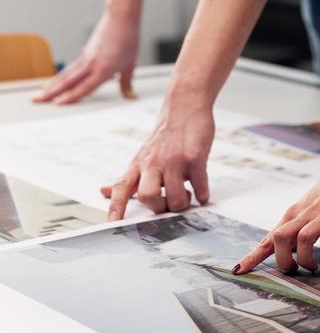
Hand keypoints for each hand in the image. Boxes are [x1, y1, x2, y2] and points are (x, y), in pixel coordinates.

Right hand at [33, 12, 138, 104]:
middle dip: (51, 92)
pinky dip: (60, 77)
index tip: (59, 104)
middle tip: (36, 100)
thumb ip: (126, 83)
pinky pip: (70, 69)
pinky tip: (53, 83)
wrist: (120, 19)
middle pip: (68, 81)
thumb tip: (130, 96)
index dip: (71, 96)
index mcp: (104, 69)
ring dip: (51, 85)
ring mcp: (85, 58)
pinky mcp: (84, 54)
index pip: (85, 87)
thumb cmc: (127, 39)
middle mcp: (91, 64)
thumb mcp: (130, 65)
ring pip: (65, 75)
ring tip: (38, 94)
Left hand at [101, 102, 213, 219]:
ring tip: (188, 194)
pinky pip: (200, 188)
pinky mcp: (195, 158)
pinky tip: (202, 191)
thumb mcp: (142, 156)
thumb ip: (128, 178)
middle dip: (161, 208)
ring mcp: (175, 161)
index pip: (122, 188)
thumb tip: (103, 192)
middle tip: (169, 204)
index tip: (113, 224)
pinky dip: (202, 196)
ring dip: (184, 203)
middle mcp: (154, 163)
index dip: (116, 207)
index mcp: (138, 165)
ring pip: (175, 198)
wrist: (185, 108)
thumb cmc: (166, 137)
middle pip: (149, 197)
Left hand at [234, 157, 319, 273]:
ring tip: (314, 268)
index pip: (269, 238)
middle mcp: (305, 214)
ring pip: (303, 239)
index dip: (253, 256)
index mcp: (294, 213)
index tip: (239, 271)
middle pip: (281, 238)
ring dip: (305, 260)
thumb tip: (287, 249)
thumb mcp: (308, 207)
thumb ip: (296, 226)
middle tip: (294, 269)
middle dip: (283, 260)